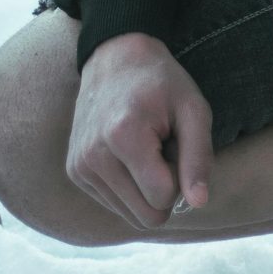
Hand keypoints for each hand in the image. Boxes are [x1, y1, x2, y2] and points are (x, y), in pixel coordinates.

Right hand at [66, 32, 215, 232]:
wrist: (115, 58)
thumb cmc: (161, 83)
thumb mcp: (193, 110)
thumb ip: (199, 158)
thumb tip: (199, 203)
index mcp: (123, 136)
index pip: (163, 197)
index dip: (181, 177)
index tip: (175, 144)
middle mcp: (93, 156)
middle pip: (145, 215)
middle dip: (163, 190)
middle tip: (163, 151)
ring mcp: (79, 166)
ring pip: (129, 214)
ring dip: (144, 189)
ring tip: (145, 150)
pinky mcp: (74, 172)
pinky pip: (113, 204)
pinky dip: (128, 187)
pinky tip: (128, 155)